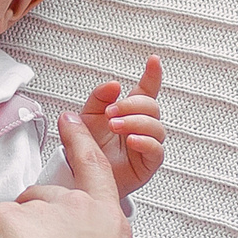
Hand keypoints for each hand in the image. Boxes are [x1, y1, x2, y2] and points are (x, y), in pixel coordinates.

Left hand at [78, 55, 164, 193]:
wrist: (81, 177)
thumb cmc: (88, 146)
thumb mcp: (87, 117)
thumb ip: (99, 98)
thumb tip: (113, 85)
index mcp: (128, 112)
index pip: (146, 90)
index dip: (152, 75)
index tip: (153, 60)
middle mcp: (140, 126)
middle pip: (151, 106)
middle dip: (132, 105)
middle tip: (111, 112)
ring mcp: (146, 144)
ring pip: (156, 127)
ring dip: (135, 122)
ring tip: (116, 126)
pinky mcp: (147, 164)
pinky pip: (156, 150)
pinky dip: (145, 142)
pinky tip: (131, 140)